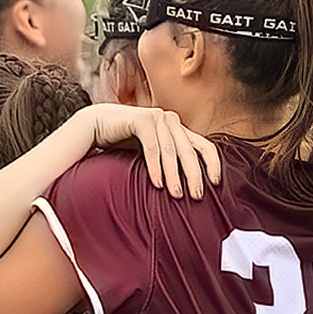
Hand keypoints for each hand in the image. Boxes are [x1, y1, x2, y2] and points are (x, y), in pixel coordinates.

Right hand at [77, 103, 220, 198]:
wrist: (96, 125)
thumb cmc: (123, 143)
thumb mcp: (150, 153)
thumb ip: (167, 162)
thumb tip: (184, 187)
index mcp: (178, 129)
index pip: (204, 146)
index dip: (212, 164)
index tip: (216, 183)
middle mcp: (171, 121)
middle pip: (190, 151)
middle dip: (194, 175)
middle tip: (197, 196)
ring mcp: (157, 117)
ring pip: (171, 151)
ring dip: (174, 175)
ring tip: (176, 195)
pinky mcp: (142, 119)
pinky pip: (152, 147)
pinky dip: (155, 166)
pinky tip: (157, 183)